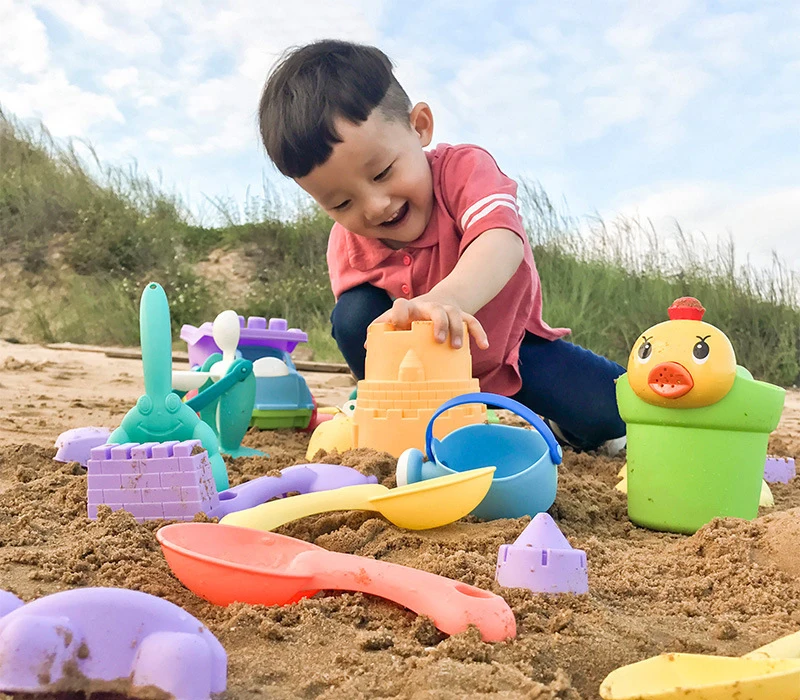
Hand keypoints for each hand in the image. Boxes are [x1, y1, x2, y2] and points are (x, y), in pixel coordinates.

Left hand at [371, 296, 488, 349]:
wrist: (437, 300)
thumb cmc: (411, 316)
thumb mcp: (396, 320)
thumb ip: (382, 329)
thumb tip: (367, 346)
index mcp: (410, 308)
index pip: (402, 305)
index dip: (399, 313)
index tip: (400, 325)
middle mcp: (430, 307)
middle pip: (436, 309)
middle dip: (438, 322)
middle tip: (438, 340)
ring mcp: (448, 310)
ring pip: (456, 314)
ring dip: (458, 330)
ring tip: (457, 347)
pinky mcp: (462, 315)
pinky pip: (473, 322)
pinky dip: (479, 332)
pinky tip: (483, 346)